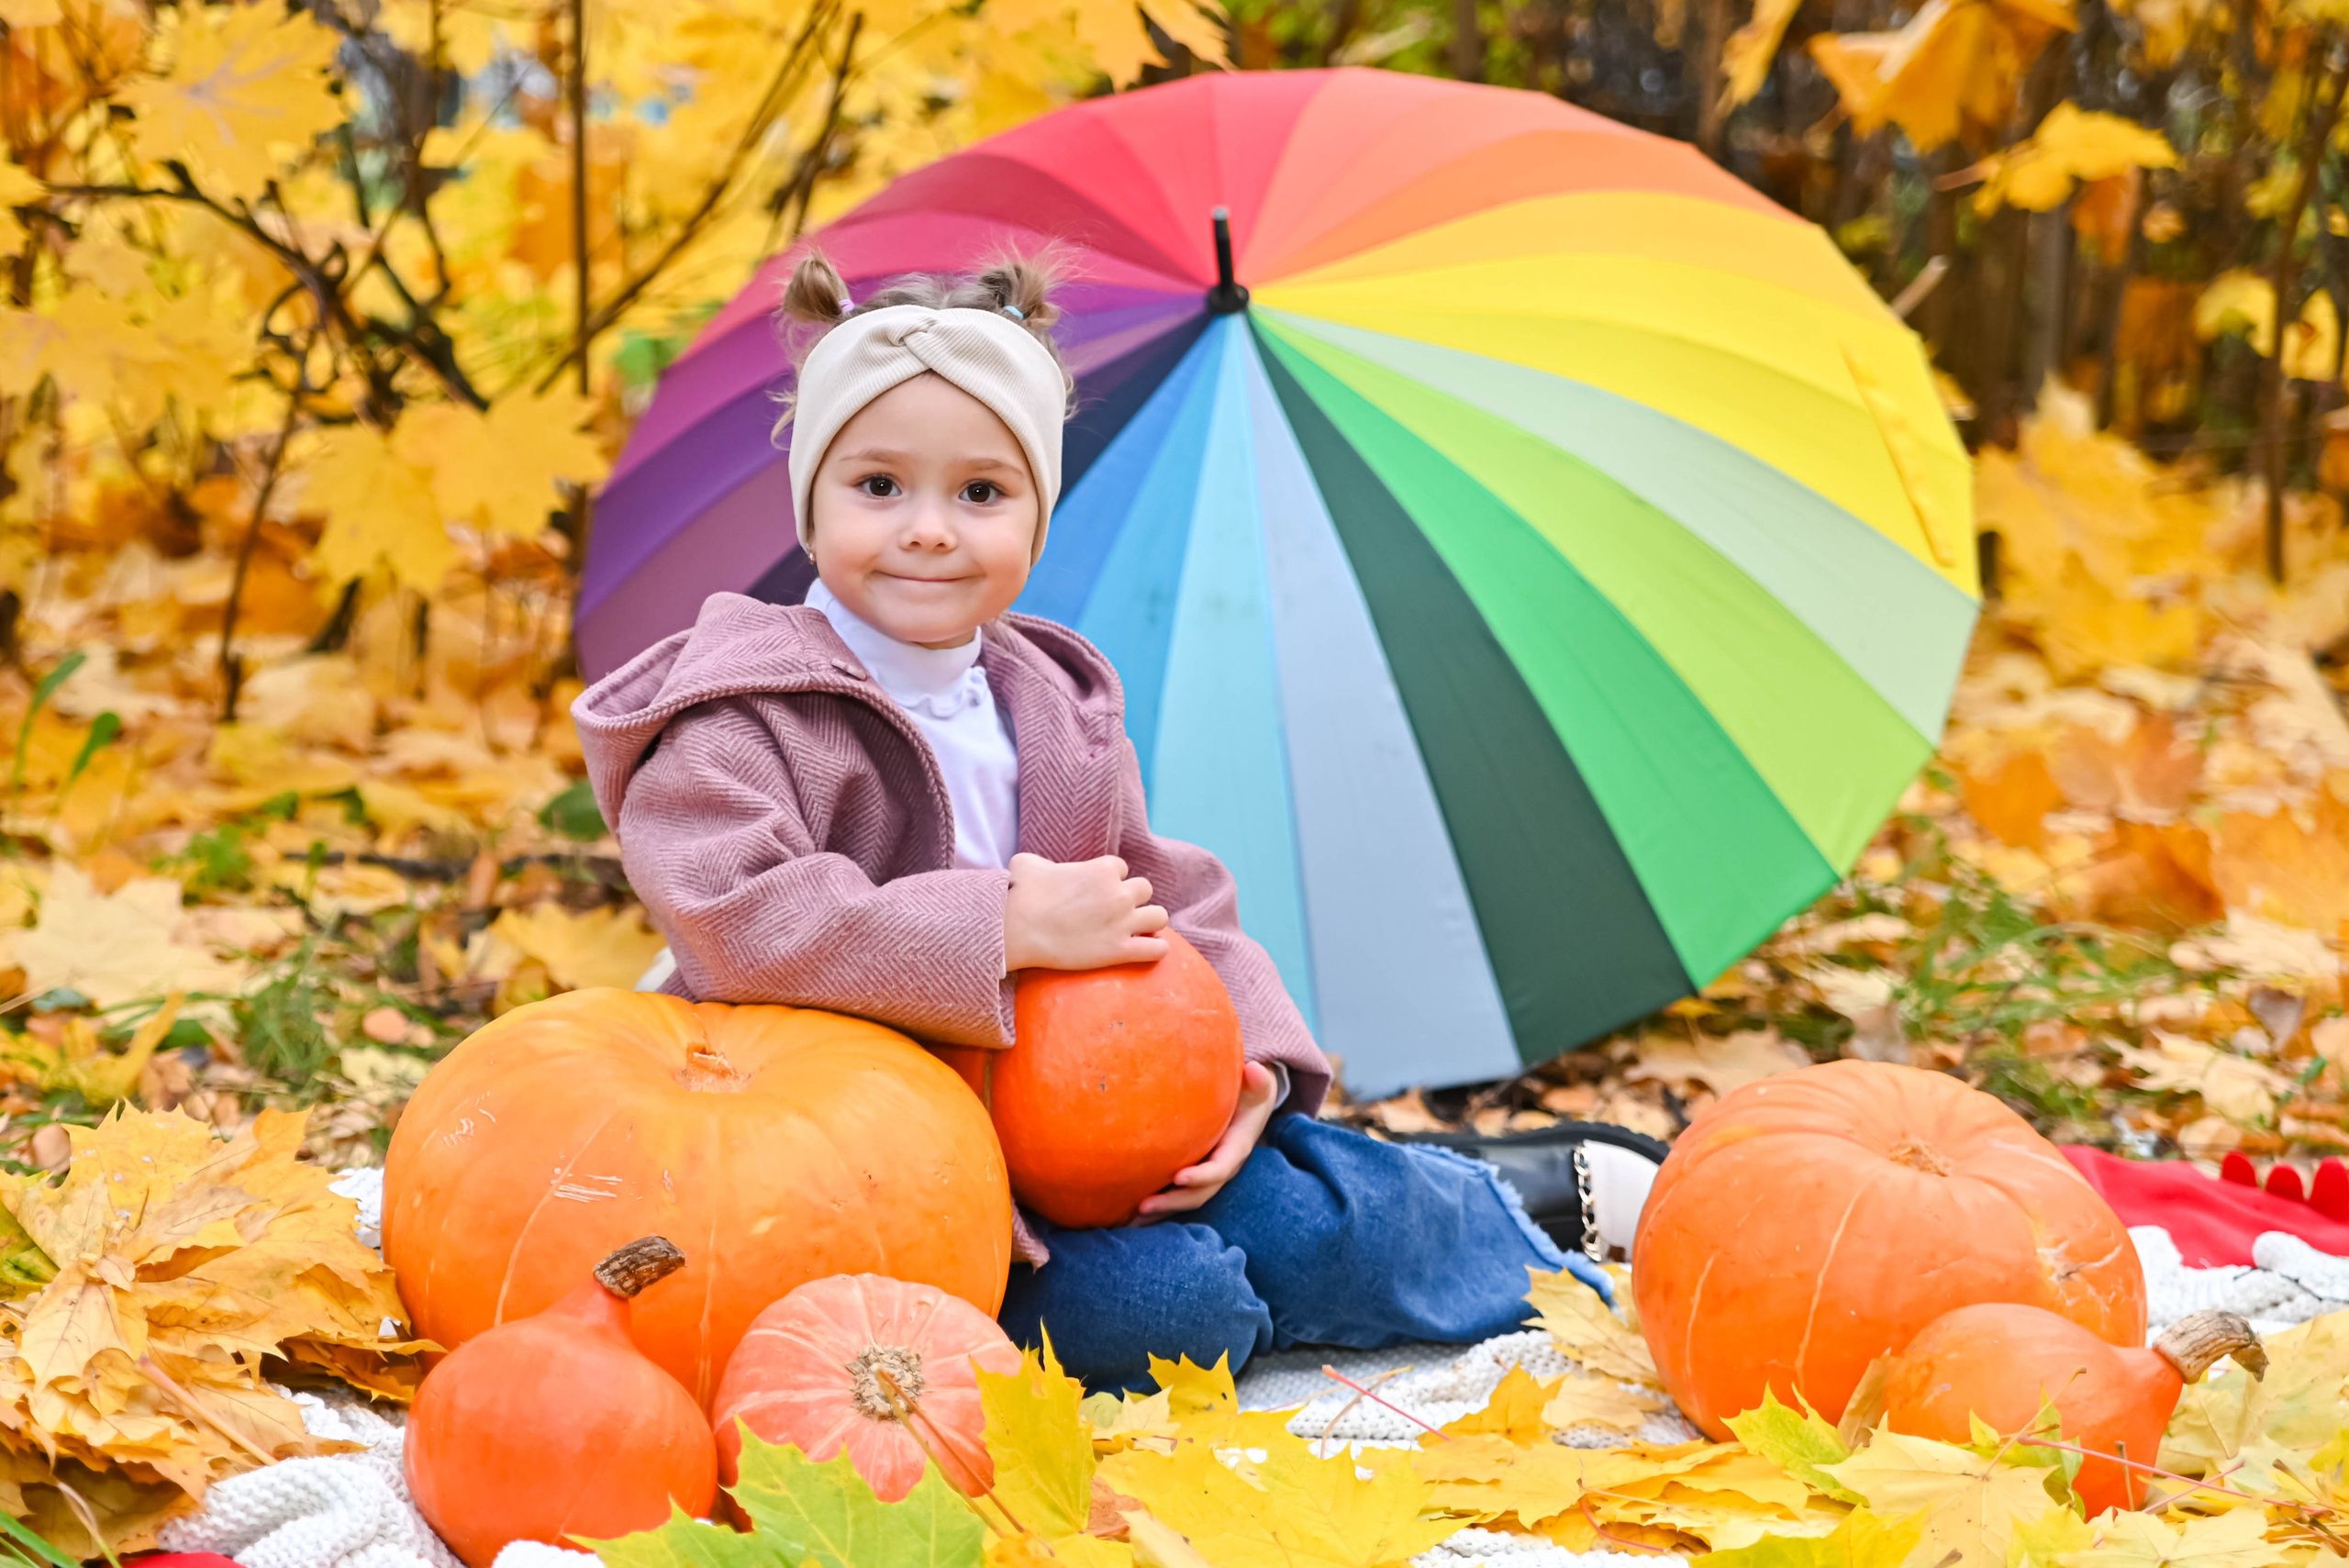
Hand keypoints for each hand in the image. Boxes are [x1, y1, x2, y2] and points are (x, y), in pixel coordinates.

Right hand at [1002, 852, 1168, 971]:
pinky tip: (1148, 949)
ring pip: (1159, 916)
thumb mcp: (1029, 863)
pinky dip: (1156, 949)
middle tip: (1115, 911)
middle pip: (1145, 889)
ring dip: (1149, 921)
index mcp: (1102, 869)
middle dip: (1132, 898)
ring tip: (1136, 929)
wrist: (1016, 929)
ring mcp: (1121, 923)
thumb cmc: (1019, 895)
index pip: (1121, 869)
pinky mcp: (1118, 951)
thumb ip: (1045, 862)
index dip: (1110, 880)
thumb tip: (1041, 869)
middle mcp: (1118, 893)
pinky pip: (1156, 949)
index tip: (1097, 892)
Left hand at [1136, 1062, 1280, 1219]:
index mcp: (1236, 1149)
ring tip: (1132, 1216)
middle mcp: (1222, 1168)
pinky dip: (1158, 1208)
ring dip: (1161, 1211)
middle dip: (1173, 1201)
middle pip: (1199, 1193)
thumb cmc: (1250, 1093)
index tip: (1179, 1177)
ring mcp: (1208, 1175)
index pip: (1220, 1168)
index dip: (1202, 1176)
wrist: (1249, 1108)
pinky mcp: (1195, 1176)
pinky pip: (1177, 1195)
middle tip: (1144, 1205)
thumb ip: (1259, 1080)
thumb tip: (1253, 1070)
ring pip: (1186, 1199)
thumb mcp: (1259, 1086)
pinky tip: (1131, 1215)